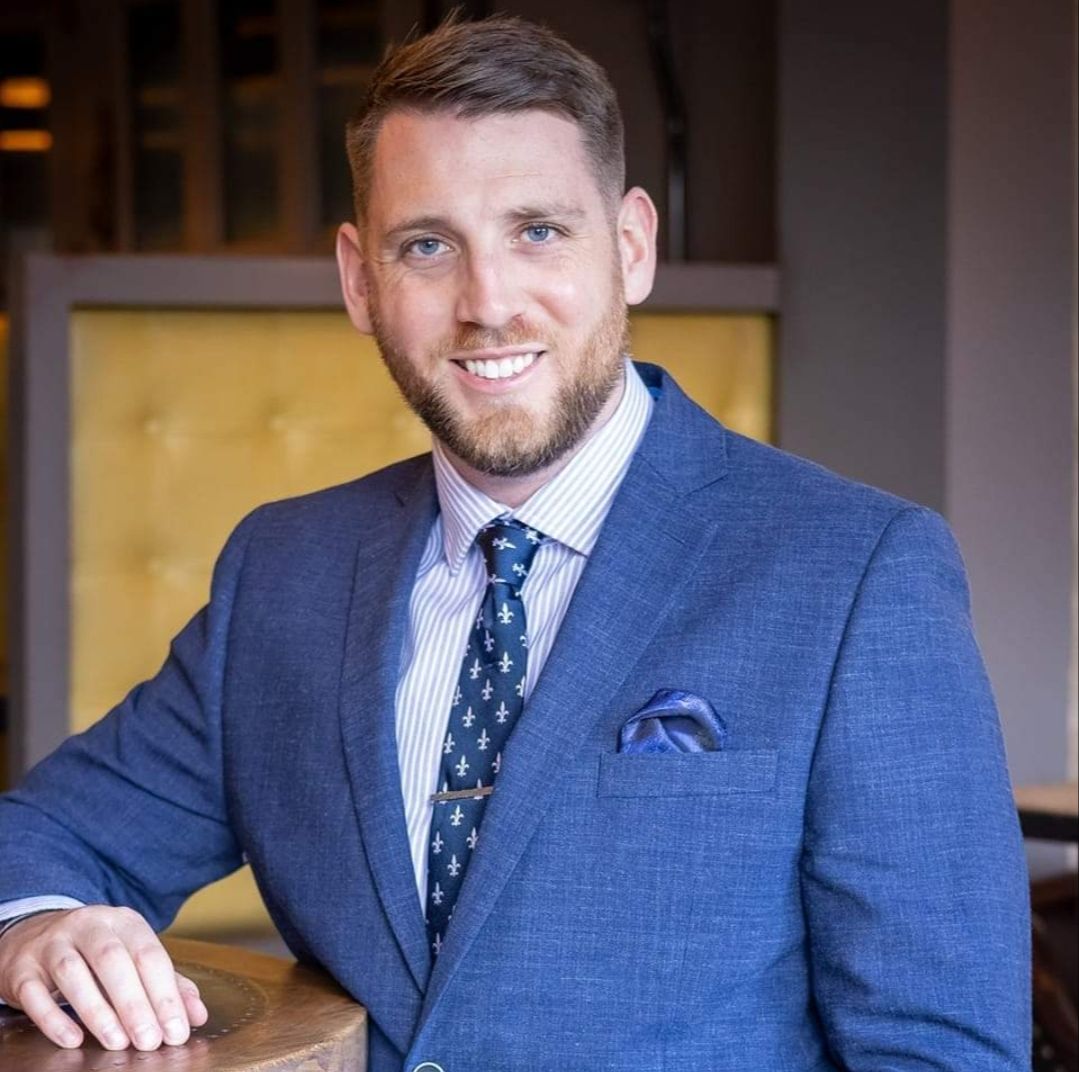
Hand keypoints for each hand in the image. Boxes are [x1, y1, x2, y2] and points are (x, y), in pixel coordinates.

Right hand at [0, 905, 207, 1049]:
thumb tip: (197, 1015)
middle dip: (134, 1003)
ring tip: (118, 1043)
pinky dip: (53, 1018)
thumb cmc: (95, 954)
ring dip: (97, 1010)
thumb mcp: (132, 958)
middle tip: (150, 1041)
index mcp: (123, 921)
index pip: (150, 954)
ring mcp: (51, 944)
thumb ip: (166, 984)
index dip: (166, 993)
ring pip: (73, 973)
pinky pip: (34, 993)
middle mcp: (88, 925)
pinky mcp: (22, 968)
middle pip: (113, 960)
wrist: (33, 936)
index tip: (177, 1030)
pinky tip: (73, 1040)